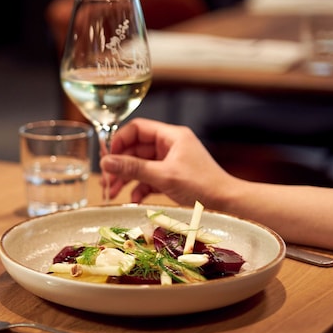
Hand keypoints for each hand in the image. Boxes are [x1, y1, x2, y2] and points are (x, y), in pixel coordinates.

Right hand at [101, 118, 237, 205]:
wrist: (227, 203)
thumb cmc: (201, 185)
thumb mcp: (163, 176)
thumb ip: (133, 168)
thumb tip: (105, 163)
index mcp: (171, 136)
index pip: (137, 129)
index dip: (120, 140)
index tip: (108, 157)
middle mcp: (170, 145)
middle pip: (136, 149)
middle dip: (120, 165)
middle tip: (106, 179)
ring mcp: (170, 161)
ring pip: (140, 165)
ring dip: (126, 178)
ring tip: (113, 192)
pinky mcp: (171, 176)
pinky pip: (149, 178)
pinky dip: (139, 187)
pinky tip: (134, 198)